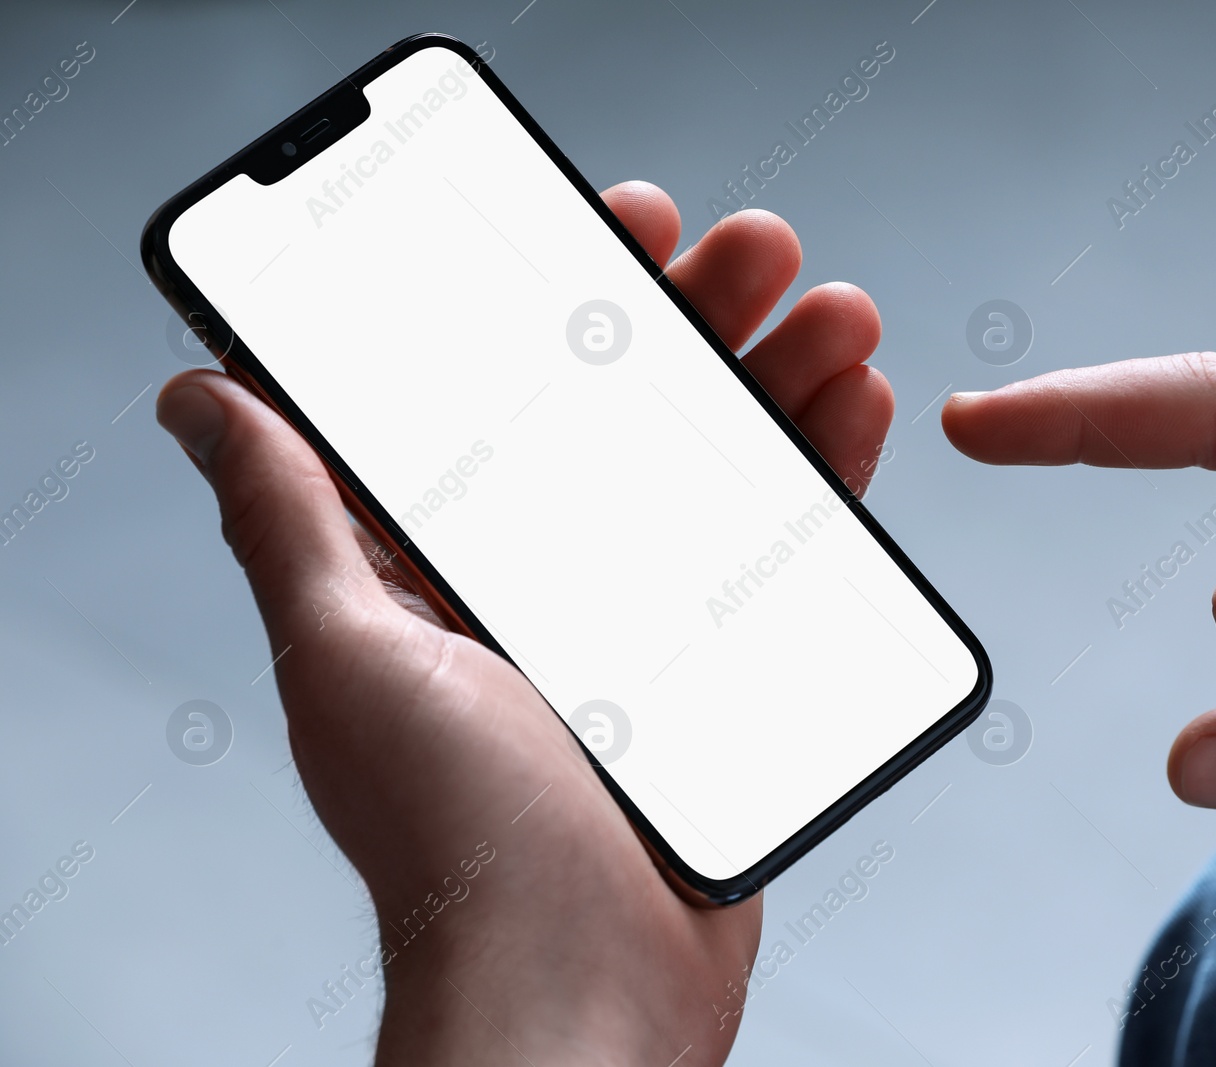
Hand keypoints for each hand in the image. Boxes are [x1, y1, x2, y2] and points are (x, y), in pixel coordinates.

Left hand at [156, 183, 891, 1066]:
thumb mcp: (352, 654)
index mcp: (449, 563)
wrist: (581, 987)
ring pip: (722, 467)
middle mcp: (547, 580)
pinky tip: (856, 410)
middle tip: (752, 250)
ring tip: (835, 314)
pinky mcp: (724, 667)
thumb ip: (291, 518)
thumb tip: (201, 402)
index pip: (508, 393)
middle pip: (632, 414)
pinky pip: (783, 550)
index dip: (564, 301)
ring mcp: (645, 620)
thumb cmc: (458, 843)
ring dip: (780, 380)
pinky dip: (825, 475)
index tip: (620, 228)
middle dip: (698, 317)